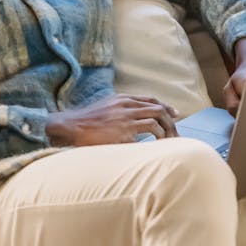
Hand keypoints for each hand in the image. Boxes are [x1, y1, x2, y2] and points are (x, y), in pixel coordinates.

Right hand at [45, 94, 177, 146]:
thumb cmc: (84, 122)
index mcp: (122, 99)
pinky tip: (159, 146)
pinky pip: (150, 130)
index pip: (150, 99)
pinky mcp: (125, 131)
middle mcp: (126, 105)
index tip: (174, 114)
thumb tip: (130, 120)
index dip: (165, 106)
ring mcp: (126, 117)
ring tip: (169, 141)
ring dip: (167, 130)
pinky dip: (158, 138)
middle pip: (158, 108)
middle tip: (176, 133)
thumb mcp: (103, 108)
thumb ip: (118, 110)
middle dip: (170, 120)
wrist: (69, 126)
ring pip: (157, 118)